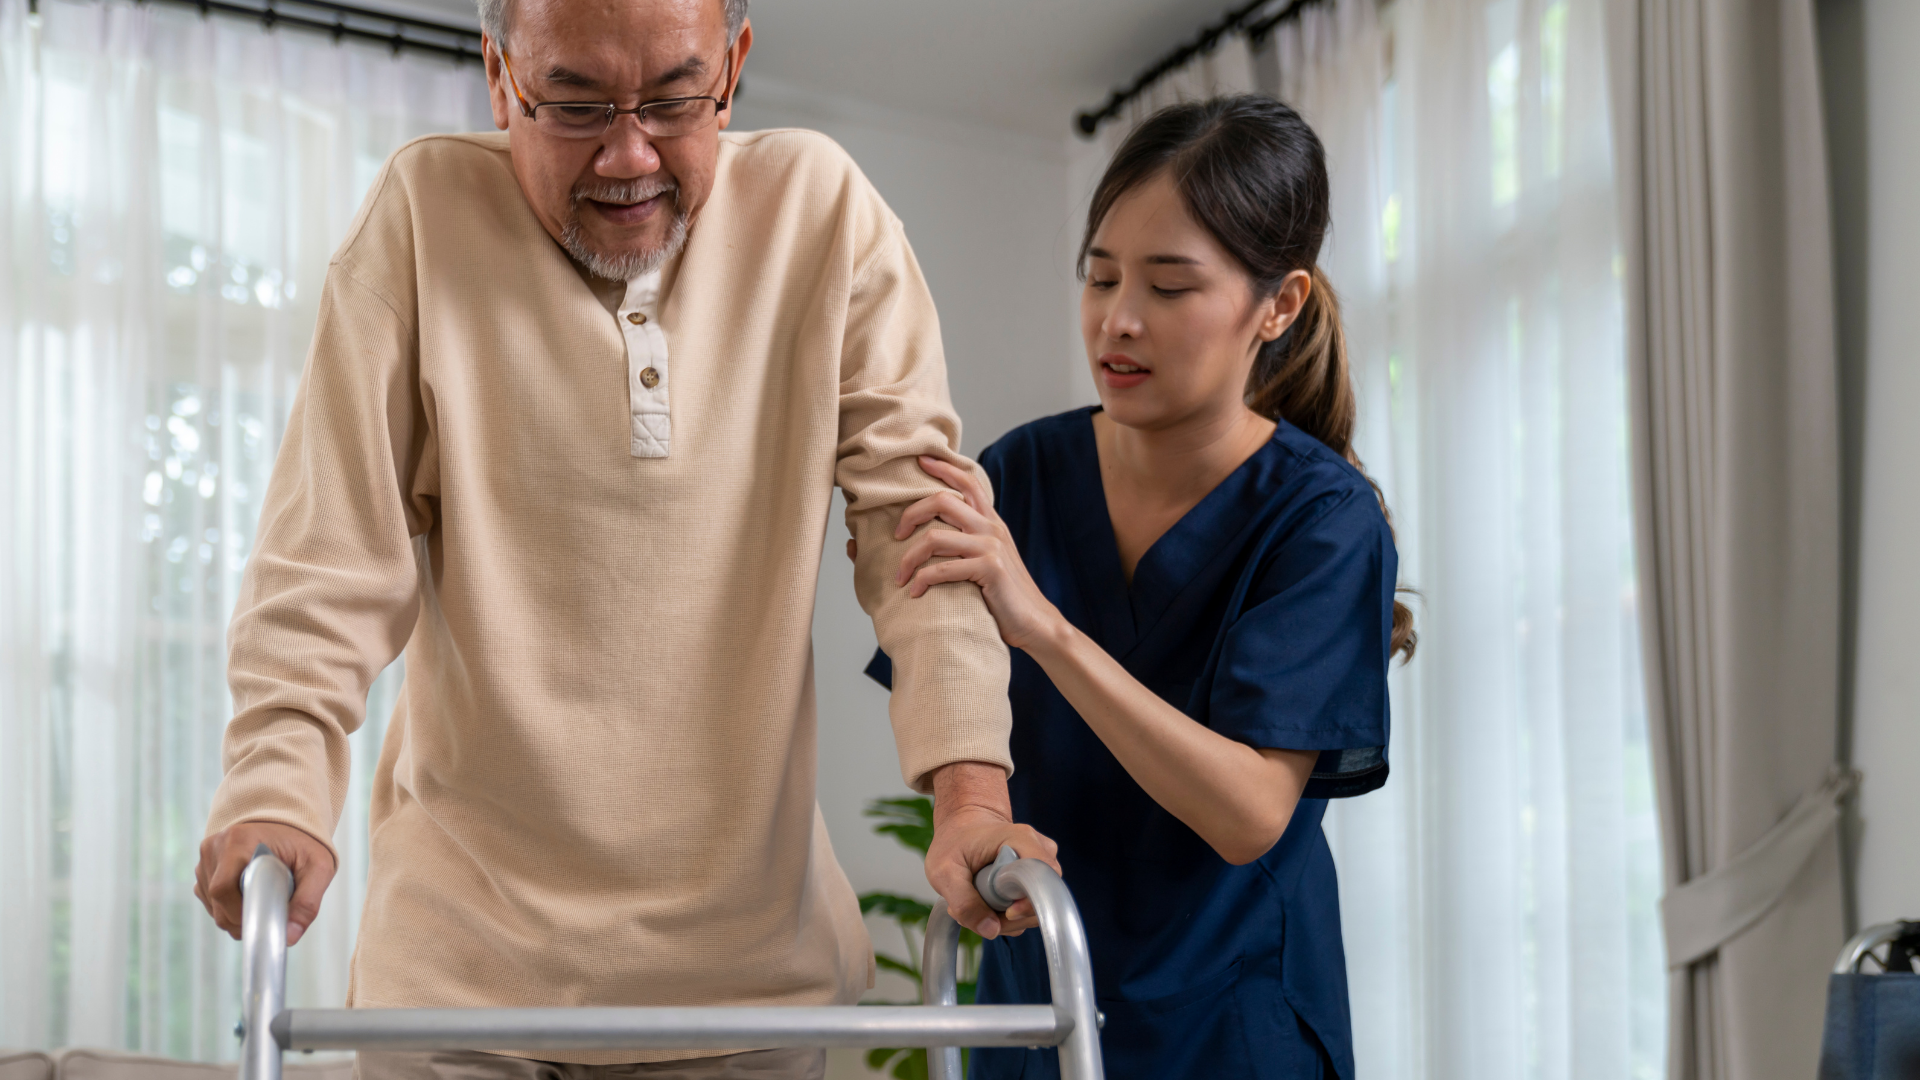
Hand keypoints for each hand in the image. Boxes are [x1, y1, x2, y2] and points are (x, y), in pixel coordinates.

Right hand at [194, 821, 335, 944]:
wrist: (290, 822)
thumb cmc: (304, 842)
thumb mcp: (317, 868)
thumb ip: (307, 902)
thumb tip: (289, 937)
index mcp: (238, 841)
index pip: (223, 891)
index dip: (240, 915)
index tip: (263, 922)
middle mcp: (215, 847)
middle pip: (216, 901)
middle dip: (240, 919)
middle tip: (267, 918)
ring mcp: (206, 857)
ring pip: (212, 904)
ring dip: (234, 914)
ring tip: (262, 902)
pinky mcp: (204, 867)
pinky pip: (209, 899)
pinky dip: (227, 907)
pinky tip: (249, 898)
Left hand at [896, 456, 1065, 651]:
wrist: (1035, 623)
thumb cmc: (1005, 596)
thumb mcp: (991, 560)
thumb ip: (972, 542)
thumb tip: (939, 536)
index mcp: (992, 522)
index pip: (968, 483)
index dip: (943, 467)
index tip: (921, 459)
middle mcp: (991, 528)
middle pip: (942, 501)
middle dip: (911, 514)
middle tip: (896, 535)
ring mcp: (991, 547)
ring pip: (934, 537)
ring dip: (908, 558)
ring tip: (900, 576)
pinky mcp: (989, 569)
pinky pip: (942, 569)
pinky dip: (922, 581)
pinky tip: (915, 593)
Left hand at [924, 762, 1059, 938]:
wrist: (964, 827)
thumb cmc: (954, 842)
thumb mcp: (944, 872)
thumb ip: (964, 902)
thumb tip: (991, 931)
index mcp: (1021, 839)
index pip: (1043, 879)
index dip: (1028, 903)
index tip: (1005, 913)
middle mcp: (1040, 851)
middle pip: (1040, 900)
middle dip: (1008, 917)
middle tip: (973, 910)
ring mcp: (1041, 866)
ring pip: (1035, 909)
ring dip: (1006, 918)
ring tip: (976, 904)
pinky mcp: (1037, 879)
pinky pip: (1030, 908)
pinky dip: (1008, 914)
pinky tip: (987, 904)